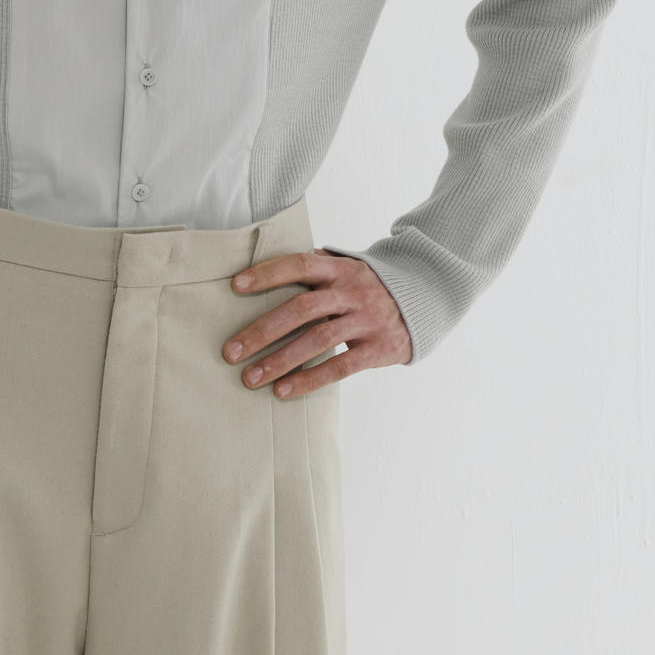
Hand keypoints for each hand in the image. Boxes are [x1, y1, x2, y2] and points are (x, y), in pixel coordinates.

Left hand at [222, 247, 412, 395]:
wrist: (423, 301)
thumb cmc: (367, 287)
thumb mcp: (346, 269)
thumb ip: (314, 268)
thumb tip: (264, 269)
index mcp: (339, 269)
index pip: (299, 264)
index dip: (268, 273)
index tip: (235, 286)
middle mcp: (352, 292)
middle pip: (302, 308)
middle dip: (262, 330)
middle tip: (231, 351)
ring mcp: (366, 320)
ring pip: (318, 340)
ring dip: (280, 361)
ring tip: (250, 378)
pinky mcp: (378, 348)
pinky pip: (340, 367)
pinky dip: (310, 380)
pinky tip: (284, 391)